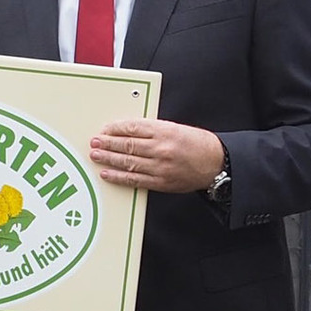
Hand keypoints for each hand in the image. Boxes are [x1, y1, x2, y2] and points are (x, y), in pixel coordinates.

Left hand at [89, 119, 226, 193]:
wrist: (216, 163)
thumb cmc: (197, 144)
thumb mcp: (176, 128)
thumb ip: (153, 130)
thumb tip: (128, 132)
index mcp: (165, 131)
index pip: (134, 128)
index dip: (116, 129)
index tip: (105, 129)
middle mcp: (161, 149)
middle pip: (127, 145)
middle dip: (108, 144)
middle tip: (95, 142)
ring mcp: (160, 167)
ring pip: (128, 162)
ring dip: (109, 159)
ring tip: (96, 155)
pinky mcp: (161, 183)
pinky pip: (135, 180)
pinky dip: (118, 177)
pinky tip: (107, 173)